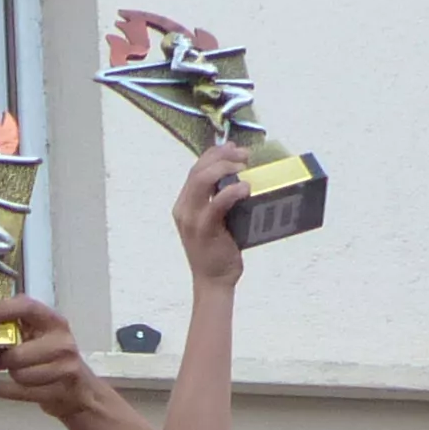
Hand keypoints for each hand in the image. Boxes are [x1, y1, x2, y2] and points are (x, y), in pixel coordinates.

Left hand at [0, 298, 102, 422]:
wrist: (80, 391)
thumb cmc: (53, 359)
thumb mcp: (41, 335)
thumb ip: (18, 325)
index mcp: (55, 322)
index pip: (28, 307)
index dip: (3, 311)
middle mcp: (62, 342)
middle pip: (18, 353)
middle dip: (2, 358)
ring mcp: (65, 368)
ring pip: (20, 374)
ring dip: (10, 374)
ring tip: (11, 372)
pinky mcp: (62, 391)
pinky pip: (23, 392)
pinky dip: (4, 390)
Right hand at [172, 142, 249, 287]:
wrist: (213, 281)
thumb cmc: (218, 252)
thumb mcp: (214, 221)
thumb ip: (219, 201)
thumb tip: (241, 179)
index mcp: (184, 204)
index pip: (195, 169)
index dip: (214, 154)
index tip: (234, 148)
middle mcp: (183, 209)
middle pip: (197, 169)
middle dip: (221, 156)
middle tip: (244, 155)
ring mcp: (192, 219)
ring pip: (202, 180)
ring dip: (224, 168)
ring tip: (244, 167)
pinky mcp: (204, 229)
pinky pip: (216, 203)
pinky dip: (231, 192)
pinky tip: (245, 188)